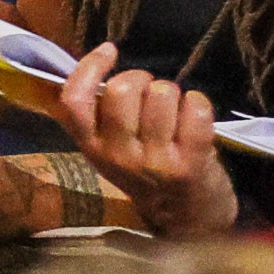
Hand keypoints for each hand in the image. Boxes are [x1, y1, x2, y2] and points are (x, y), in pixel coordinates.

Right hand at [56, 47, 237, 239]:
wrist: (186, 221)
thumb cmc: (149, 173)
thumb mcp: (113, 149)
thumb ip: (102, 115)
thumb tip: (101, 58)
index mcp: (92, 148)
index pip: (74, 101)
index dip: (89, 68)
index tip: (110, 51)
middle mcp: (118, 156)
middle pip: (121, 90)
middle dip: (142, 79)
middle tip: (151, 94)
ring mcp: (154, 162)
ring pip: (161, 94)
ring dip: (173, 92)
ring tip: (175, 111)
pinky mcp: (189, 164)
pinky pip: (195, 109)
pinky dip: (199, 103)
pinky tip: (195, 115)